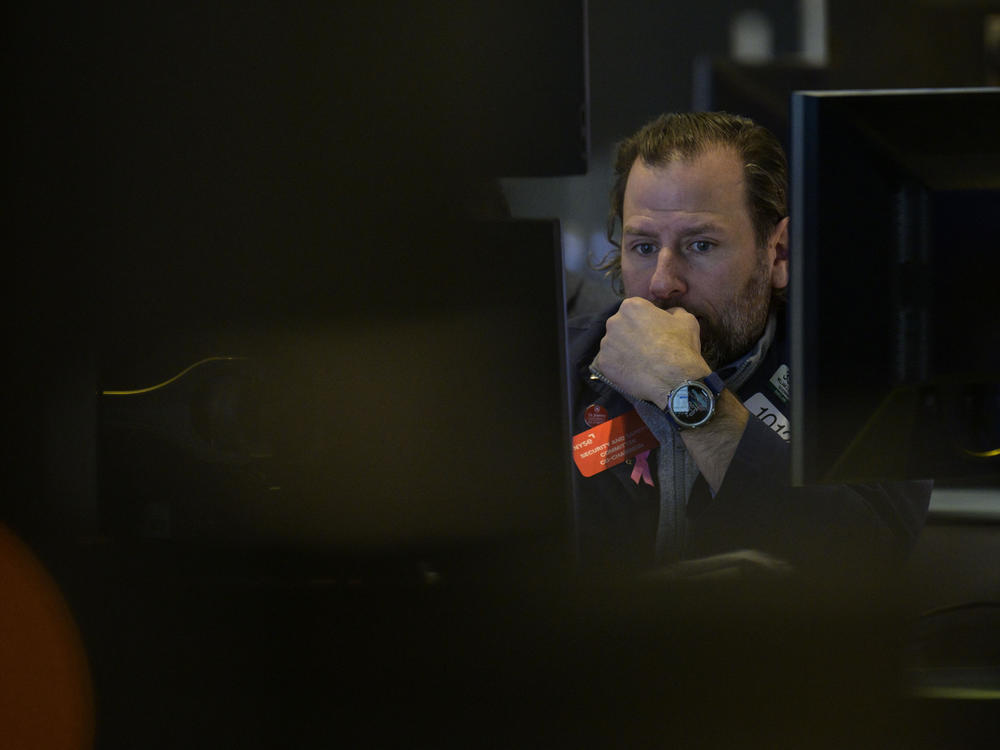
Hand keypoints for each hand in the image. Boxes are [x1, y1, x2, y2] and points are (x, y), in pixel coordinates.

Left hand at [592, 298, 711, 407]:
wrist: (676, 380)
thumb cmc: (681, 347)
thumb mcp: (686, 320)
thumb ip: (673, 311)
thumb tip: (668, 313)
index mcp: (632, 306)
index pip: (635, 310)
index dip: (644, 321)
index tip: (653, 332)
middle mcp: (614, 322)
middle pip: (621, 326)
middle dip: (631, 334)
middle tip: (646, 348)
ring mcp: (606, 343)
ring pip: (614, 344)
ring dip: (623, 350)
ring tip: (640, 361)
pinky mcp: (603, 363)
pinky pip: (610, 362)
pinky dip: (619, 366)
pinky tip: (633, 371)